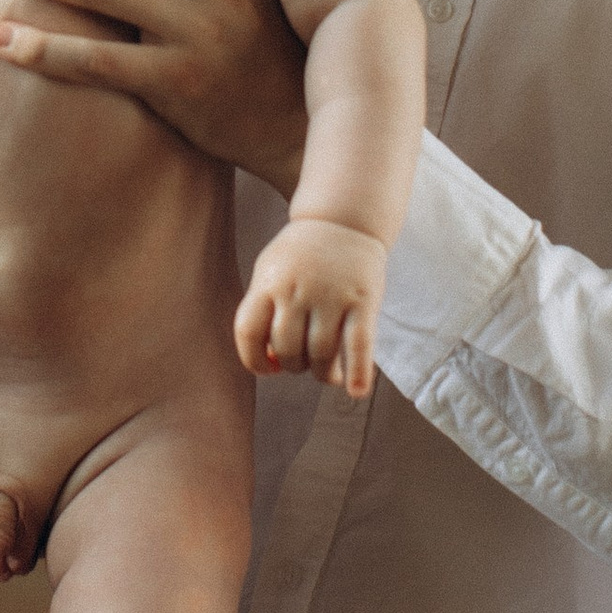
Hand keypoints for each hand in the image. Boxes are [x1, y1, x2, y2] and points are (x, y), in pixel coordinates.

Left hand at [236, 215, 387, 395]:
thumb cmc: (301, 256)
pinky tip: (357, 392)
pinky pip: (359, 345)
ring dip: (322, 373)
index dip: (254, 360)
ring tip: (327, 371)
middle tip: (304, 360)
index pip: (248, 332)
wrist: (343, 220)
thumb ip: (265, 312)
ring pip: (321, 355)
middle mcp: (297, 290)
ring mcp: (331, 296)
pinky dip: (359, 372)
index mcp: (269, 284)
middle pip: (287, 349)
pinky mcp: (362, 302)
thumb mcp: (271, 272)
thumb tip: (271, 363)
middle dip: (294, 365)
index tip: (269, 368)